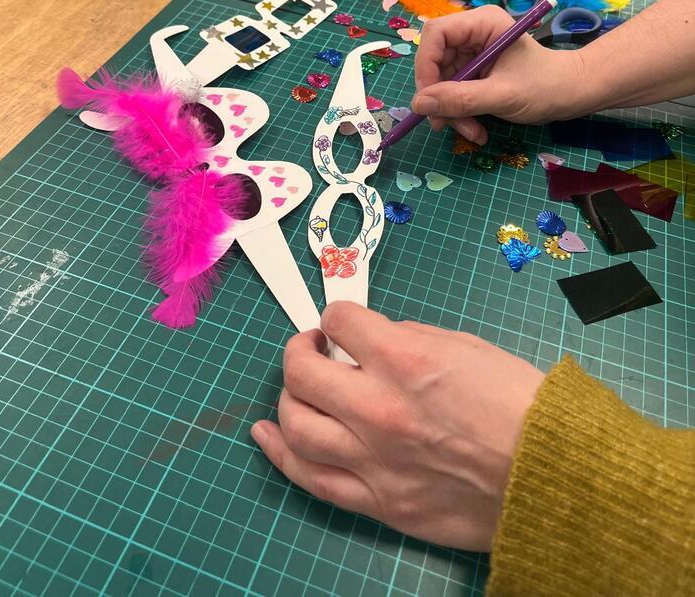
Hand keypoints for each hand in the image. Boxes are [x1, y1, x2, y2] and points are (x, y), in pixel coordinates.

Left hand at [251, 302, 543, 551]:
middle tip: (313, 348)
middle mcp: (379, 407)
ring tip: (299, 388)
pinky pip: (310, 477)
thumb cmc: (519, 403)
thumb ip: (408, 340)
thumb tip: (371, 343)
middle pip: (302, 371)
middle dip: (300, 350)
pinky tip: (266, 433)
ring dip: (288, 398)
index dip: (339, 317)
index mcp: (406, 359)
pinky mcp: (378, 501)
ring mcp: (373, 459)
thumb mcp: (465, 347)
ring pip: (296, 424)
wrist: (553, 474)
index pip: (340, 321)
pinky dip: (280, 452)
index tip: (343, 325)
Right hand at [412, 7, 589, 144]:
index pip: (436, 35)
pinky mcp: (474, 73)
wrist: (572, 95)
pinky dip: (460, 114)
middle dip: (440, 97)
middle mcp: (472, 35)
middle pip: (435, 61)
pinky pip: (454, 93)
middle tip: (444, 125)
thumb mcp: (502, 95)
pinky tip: (477, 129)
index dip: (426, 65)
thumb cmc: (546, 86)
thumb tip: (418, 105)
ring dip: (451, 112)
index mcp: (482, 24)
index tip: (428, 99)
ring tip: (472, 132)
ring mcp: (472, 55)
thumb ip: (460, 99)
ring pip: (442, 82)